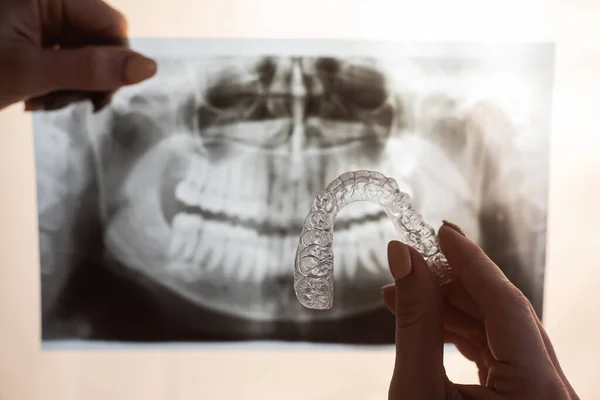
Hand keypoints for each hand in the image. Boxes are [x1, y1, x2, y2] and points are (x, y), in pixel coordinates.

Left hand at [0, 0, 156, 111]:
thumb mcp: (30, 71)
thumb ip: (89, 69)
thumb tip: (149, 68)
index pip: (112, 24)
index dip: (114, 61)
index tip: (95, 96)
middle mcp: (49, 3)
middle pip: (100, 41)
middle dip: (88, 77)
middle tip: (59, 101)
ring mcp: (40, 21)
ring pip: (86, 55)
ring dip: (71, 86)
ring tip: (40, 102)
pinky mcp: (33, 39)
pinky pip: (66, 61)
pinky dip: (57, 84)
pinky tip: (35, 96)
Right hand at [381, 222, 578, 398]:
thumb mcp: (416, 389)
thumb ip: (415, 320)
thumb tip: (404, 257)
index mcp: (536, 390)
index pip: (506, 303)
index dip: (470, 261)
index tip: (441, 232)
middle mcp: (552, 392)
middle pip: (505, 315)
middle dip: (452, 286)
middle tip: (412, 262)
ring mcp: (542, 396)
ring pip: (500, 333)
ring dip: (450, 310)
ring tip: (405, 296)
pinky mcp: (527, 399)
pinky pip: (499, 354)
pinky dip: (461, 335)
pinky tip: (427, 322)